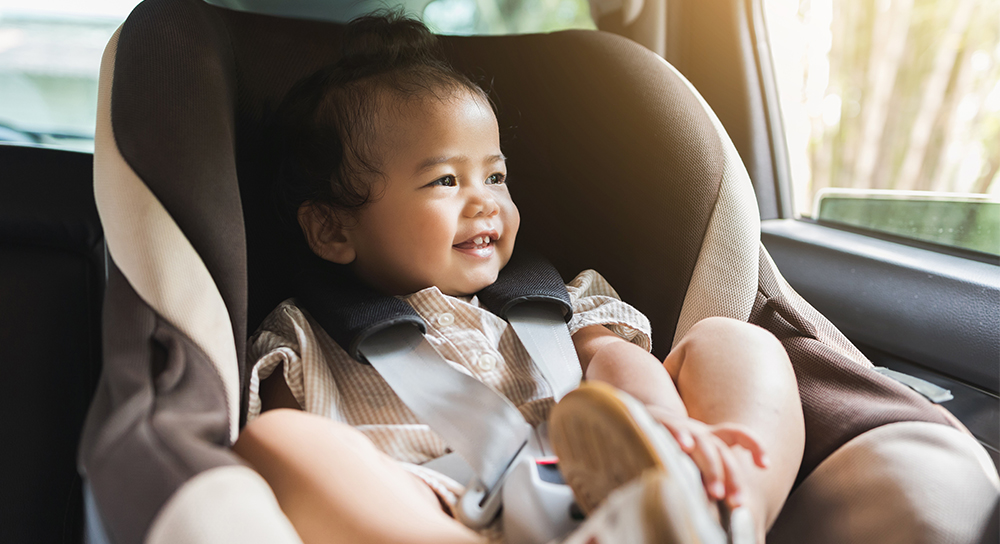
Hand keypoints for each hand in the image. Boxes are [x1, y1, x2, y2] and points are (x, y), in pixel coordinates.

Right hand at [645, 406, 768, 508]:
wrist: (642, 418)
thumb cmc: (673, 445)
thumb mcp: (695, 456)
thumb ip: (711, 475)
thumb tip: (727, 504)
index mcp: (711, 438)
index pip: (738, 434)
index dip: (754, 445)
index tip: (765, 465)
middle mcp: (700, 432)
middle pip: (723, 452)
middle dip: (732, 477)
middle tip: (736, 503)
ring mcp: (683, 427)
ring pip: (704, 445)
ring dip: (712, 468)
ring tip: (716, 493)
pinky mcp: (662, 423)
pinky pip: (673, 428)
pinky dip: (681, 436)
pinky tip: (685, 446)